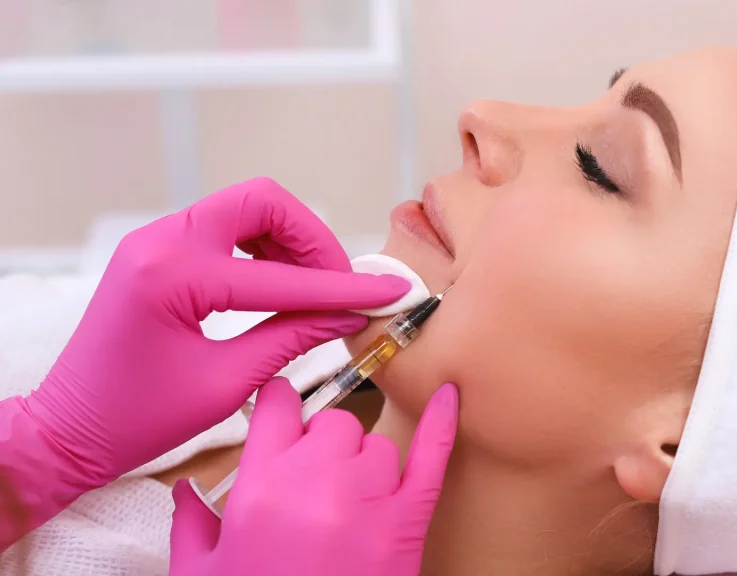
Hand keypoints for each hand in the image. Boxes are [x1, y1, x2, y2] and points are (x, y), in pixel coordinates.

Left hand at [23, 178, 409, 486]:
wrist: (68, 429)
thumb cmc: (135, 419)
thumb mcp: (226, 385)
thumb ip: (291, 339)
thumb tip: (348, 316)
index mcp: (173, 276)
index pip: (281, 276)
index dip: (343, 289)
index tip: (388, 291)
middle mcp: (161, 242)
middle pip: (263, 202)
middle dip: (313, 240)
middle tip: (341, 284)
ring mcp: (156, 240)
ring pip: (246, 208)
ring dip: (290, 240)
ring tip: (315, 289)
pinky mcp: (158, 251)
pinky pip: (224, 228)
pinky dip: (263, 248)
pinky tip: (282, 284)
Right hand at [170, 378, 457, 575]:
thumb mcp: (202, 574)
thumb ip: (191, 525)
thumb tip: (183, 489)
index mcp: (259, 487)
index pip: (278, 406)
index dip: (281, 407)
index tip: (284, 412)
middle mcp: (314, 481)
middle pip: (334, 423)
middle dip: (325, 446)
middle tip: (315, 486)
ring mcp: (366, 499)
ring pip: (376, 444)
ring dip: (364, 464)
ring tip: (348, 507)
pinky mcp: (407, 521)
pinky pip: (430, 459)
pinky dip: (441, 425)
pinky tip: (449, 395)